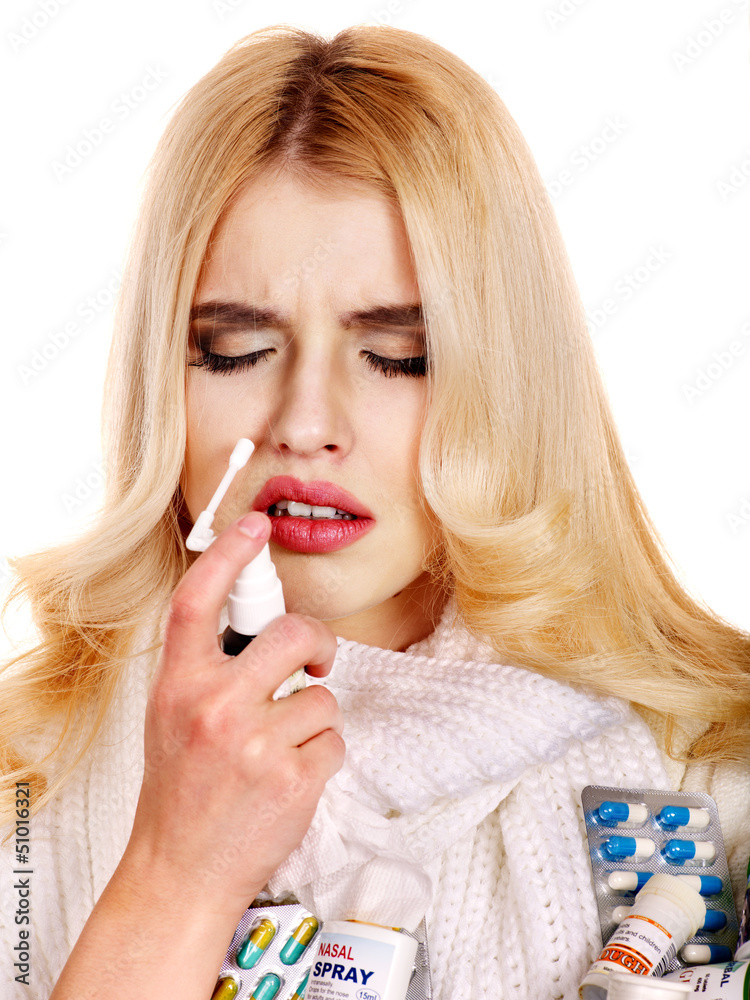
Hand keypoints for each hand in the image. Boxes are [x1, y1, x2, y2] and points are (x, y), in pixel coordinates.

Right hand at [123, 511, 344, 914]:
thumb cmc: (180, 790)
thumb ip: (208, 669)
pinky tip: (291, 778)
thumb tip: (261, 624)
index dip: (229, 554)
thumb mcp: (173, 715)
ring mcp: (254, 744)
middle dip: (318, 643)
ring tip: (281, 750)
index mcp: (178, 685)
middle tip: (317, 662)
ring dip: (314, 719)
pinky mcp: (293, 779)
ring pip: (323, 696)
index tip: (255, 524)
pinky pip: (335, 739)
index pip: (198, 600)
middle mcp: (213, 706)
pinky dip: (322, 755)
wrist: (180, 871)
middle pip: (292, 634)